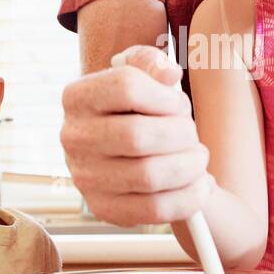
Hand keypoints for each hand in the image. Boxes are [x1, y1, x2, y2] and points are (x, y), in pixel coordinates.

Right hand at [60, 45, 212, 226]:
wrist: (123, 152)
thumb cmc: (137, 108)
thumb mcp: (140, 74)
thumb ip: (152, 62)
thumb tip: (168, 74)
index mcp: (77, 96)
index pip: (126, 86)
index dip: (165, 96)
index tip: (178, 104)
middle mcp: (73, 137)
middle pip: (138, 136)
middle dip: (181, 134)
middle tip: (192, 134)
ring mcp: (85, 178)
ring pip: (149, 176)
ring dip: (189, 167)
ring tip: (198, 159)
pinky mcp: (104, 209)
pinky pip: (155, 210)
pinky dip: (189, 198)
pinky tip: (199, 185)